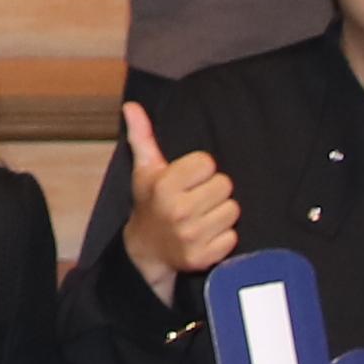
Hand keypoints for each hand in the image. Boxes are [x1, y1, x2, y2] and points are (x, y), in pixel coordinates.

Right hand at [117, 102, 240, 297]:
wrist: (145, 250)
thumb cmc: (150, 202)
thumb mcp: (144, 169)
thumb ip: (142, 136)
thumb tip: (131, 106)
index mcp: (164, 186)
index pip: (207, 163)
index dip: (200, 169)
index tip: (188, 179)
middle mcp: (177, 211)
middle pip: (224, 185)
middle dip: (213, 190)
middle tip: (196, 198)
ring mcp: (191, 236)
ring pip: (232, 211)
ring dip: (221, 213)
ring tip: (202, 215)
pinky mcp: (203, 257)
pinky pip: (232, 238)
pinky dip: (223, 237)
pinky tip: (207, 234)